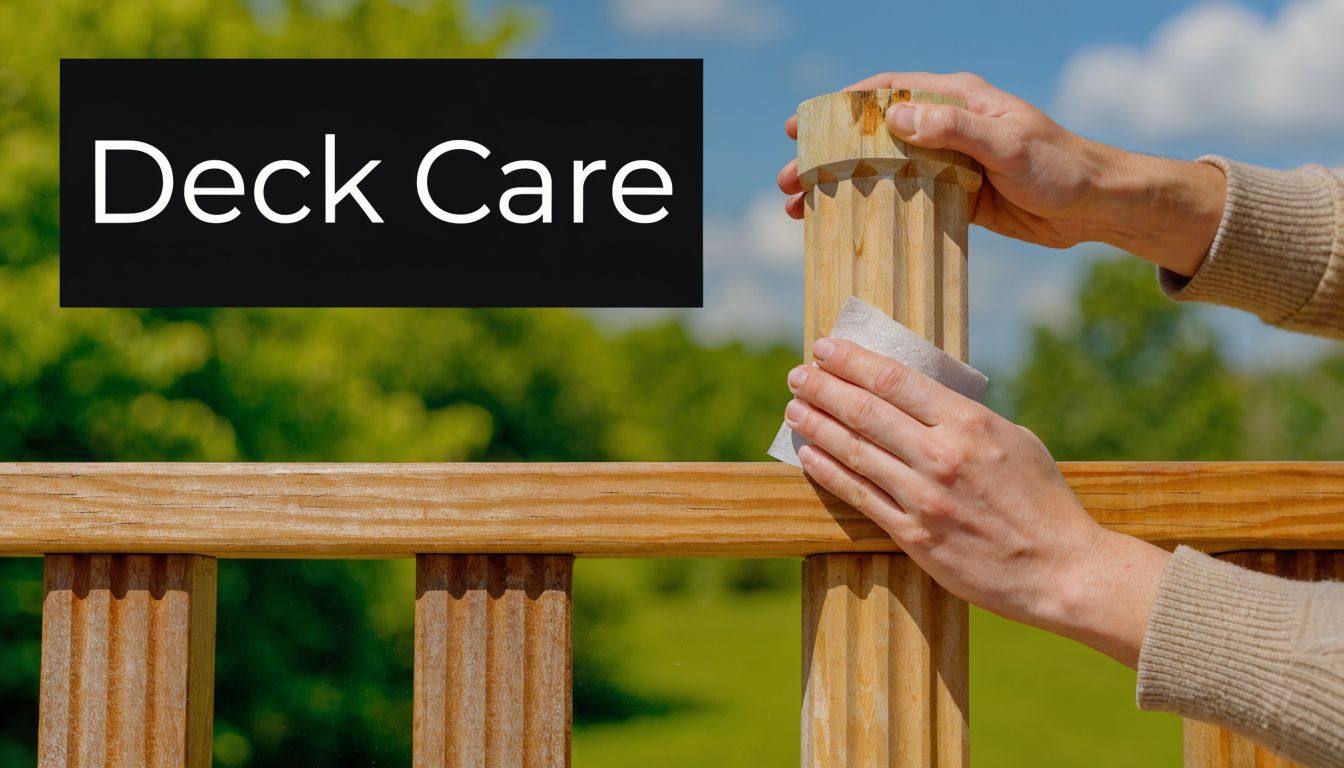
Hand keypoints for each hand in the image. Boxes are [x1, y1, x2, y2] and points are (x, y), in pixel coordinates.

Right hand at [777, 72, 1225, 276]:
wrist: (1096, 205)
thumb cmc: (1059, 166)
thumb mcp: (1007, 144)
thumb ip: (953, 129)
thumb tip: (894, 116)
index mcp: (956, 100)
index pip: (883, 93)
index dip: (837, 108)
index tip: (800, 127)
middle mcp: (947, 126)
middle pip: (871, 136)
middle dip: (825, 157)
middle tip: (788, 181)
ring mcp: (948, 162)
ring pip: (881, 170)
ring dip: (841, 187)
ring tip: (800, 209)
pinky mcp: (955, 195)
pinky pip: (904, 199)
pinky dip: (872, 210)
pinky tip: (845, 227)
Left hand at [784, 337, 1170, 666]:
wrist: (1061, 570)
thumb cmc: (1043, 501)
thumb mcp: (1014, 439)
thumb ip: (966, 418)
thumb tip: (922, 399)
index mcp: (969, 423)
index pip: (895, 380)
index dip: (853, 361)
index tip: (825, 348)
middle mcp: (941, 455)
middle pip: (865, 410)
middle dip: (823, 387)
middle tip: (797, 375)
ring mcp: (924, 497)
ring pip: (854, 451)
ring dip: (816, 426)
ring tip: (794, 409)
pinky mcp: (915, 536)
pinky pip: (860, 496)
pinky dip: (829, 472)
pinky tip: (808, 456)